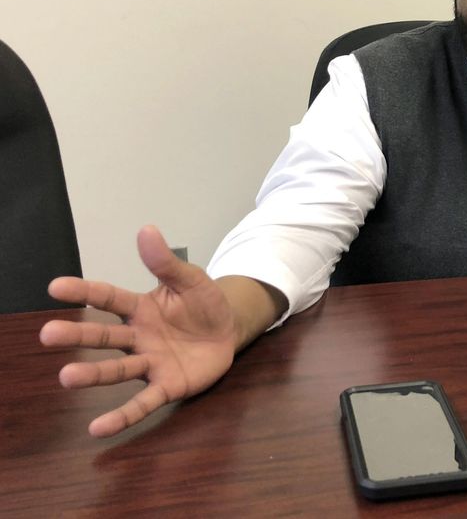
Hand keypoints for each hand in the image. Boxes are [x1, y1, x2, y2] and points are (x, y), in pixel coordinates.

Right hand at [40, 226, 236, 436]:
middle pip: (104, 337)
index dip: (84, 291)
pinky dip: (122, 416)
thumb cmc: (204, 304)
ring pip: (117, 370)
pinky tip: (97, 429)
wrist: (228, 331)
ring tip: (66, 378)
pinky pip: (142, 402)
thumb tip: (147, 229)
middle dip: (77, 337)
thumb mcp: (191, 280)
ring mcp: (150, 363)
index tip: (55, 287)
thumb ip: (167, 262)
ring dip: (92, 375)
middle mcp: (138, 337)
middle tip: (47, 335)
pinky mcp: (166, 386)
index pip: (108, 298)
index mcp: (140, 308)